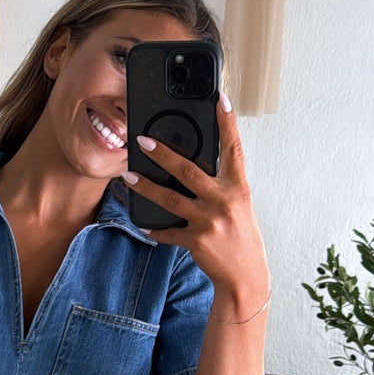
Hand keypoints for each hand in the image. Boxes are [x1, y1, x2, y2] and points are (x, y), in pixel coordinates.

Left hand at [123, 94, 268, 310]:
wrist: (246, 277)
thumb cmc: (242, 238)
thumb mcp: (239, 206)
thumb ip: (221, 186)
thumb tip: (194, 168)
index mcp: (239, 187)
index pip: (234, 148)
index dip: (228, 122)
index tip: (220, 98)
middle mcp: (224, 201)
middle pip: (189, 170)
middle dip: (163, 154)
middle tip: (143, 141)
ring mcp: (209, 221)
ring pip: (170, 199)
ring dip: (145, 187)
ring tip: (128, 176)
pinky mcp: (196, 241)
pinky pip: (168, 232)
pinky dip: (155, 229)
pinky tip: (143, 224)